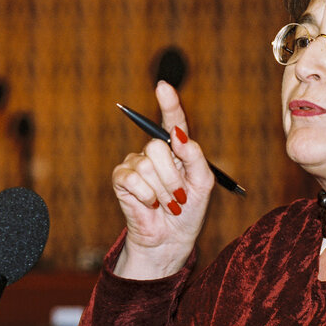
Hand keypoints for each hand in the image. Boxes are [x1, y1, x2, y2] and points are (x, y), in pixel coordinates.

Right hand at [111, 81, 214, 278]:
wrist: (171, 238)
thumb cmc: (189, 210)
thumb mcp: (202, 183)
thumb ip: (195, 156)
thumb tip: (180, 135)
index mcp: (178, 149)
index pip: (173, 121)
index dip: (169, 104)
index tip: (164, 86)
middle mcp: (155, 152)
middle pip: (158, 145)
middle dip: (173, 176)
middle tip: (179, 197)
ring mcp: (136, 163)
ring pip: (147, 164)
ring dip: (163, 190)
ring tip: (167, 204)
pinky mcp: (122, 179)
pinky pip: (133, 179)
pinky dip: (147, 196)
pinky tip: (151, 205)